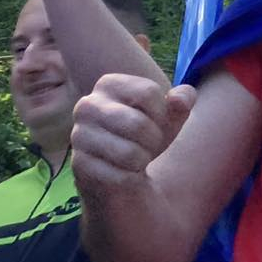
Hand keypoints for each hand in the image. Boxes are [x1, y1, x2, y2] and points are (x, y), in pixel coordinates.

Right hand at [71, 74, 195, 197]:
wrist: (121, 171)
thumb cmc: (146, 134)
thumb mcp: (170, 115)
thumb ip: (183, 100)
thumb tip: (179, 100)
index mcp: (108, 84)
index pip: (149, 92)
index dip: (161, 113)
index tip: (155, 120)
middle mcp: (87, 106)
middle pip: (138, 124)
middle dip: (154, 139)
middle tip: (147, 143)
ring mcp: (79, 135)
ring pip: (130, 153)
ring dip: (142, 159)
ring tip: (135, 157)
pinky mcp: (79, 165)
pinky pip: (120, 176)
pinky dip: (131, 178)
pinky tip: (123, 172)